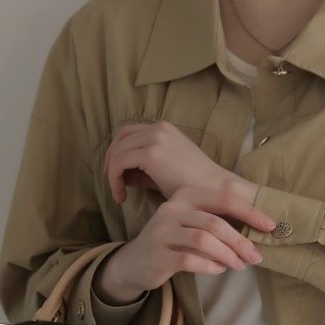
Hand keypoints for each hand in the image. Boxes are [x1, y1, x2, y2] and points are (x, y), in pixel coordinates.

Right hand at [101, 182, 276, 296]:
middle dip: (240, 241)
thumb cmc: (174, 241)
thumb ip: (217, 221)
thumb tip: (258, 229)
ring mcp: (162, 231)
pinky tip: (218, 270)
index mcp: (185, 196)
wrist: (136, 261)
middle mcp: (172, 209)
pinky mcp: (158, 254)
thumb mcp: (193, 224)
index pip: (223, 199)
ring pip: (203, 240)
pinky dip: (210, 266)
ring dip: (228, 255)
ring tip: (239, 265)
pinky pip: (190, 260)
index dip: (250, 212)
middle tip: (256, 256)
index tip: (271, 227)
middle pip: (215, 222)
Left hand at [103, 119, 233, 203]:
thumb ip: (144, 169)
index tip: (117, 174)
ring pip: (117, 152)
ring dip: (112, 174)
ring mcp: (154, 138)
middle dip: (111, 160)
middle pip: (120, 138)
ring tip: (119, 194)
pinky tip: (122, 196)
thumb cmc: (193, 186)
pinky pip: (119, 164)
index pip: (128, 132)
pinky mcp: (150, 153)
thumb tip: (122, 175)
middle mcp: (158, 128)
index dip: (117, 152)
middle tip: (112, 182)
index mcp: (164, 128)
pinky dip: (114, 180)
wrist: (214, 190)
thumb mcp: (166, 170)